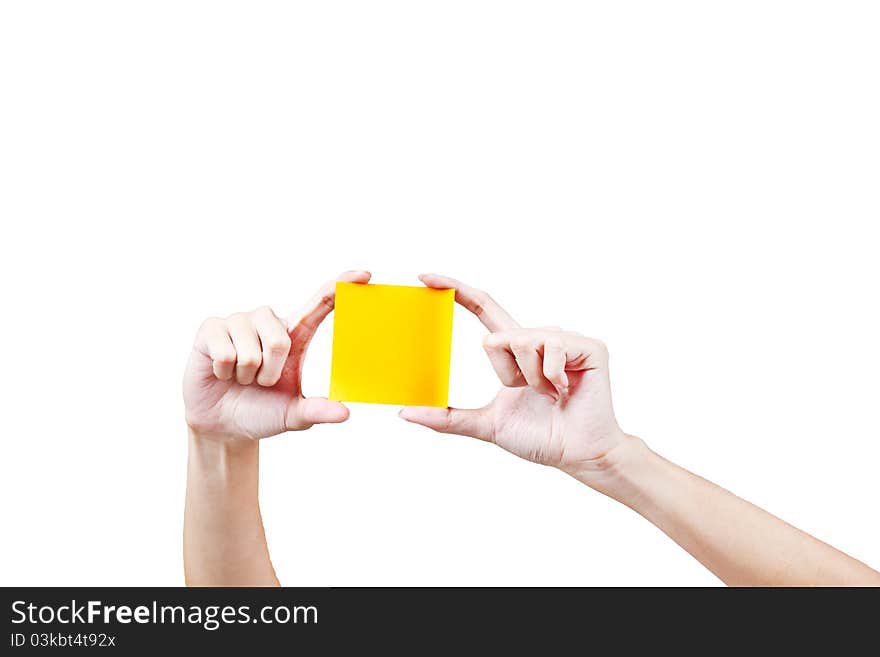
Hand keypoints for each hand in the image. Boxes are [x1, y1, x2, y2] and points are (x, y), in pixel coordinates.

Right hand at [183, 270, 370, 440]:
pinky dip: (224, 372)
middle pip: (280, 339)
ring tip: (241, 376)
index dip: (339, 287)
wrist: (223, 425)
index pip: (320, 304)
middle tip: (261, 381)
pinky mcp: (211, 328)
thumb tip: (345, 413)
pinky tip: (221, 372)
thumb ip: (317, 411)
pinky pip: (225, 352)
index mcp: (294, 335)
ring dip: (246, 374)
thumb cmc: (262, 412)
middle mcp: (268, 321)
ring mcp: (239, 322)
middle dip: (269, 371)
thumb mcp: (294, 416)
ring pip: (251, 349)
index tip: (364, 275)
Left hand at [399, 274, 629, 478]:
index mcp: (516, 348)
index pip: (482, 308)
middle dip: (505, 374)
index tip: (425, 277)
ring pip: (522, 342)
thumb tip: (405, 413)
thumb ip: (448, 417)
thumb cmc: (539, 437)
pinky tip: (566, 390)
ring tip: (551, 394)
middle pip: (496, 337)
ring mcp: (565, 339)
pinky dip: (552, 377)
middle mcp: (539, 336)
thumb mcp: (486, 424)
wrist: (576, 455)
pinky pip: (553, 348)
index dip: (457, 290)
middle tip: (529, 394)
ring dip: (530, 379)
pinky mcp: (589, 346)